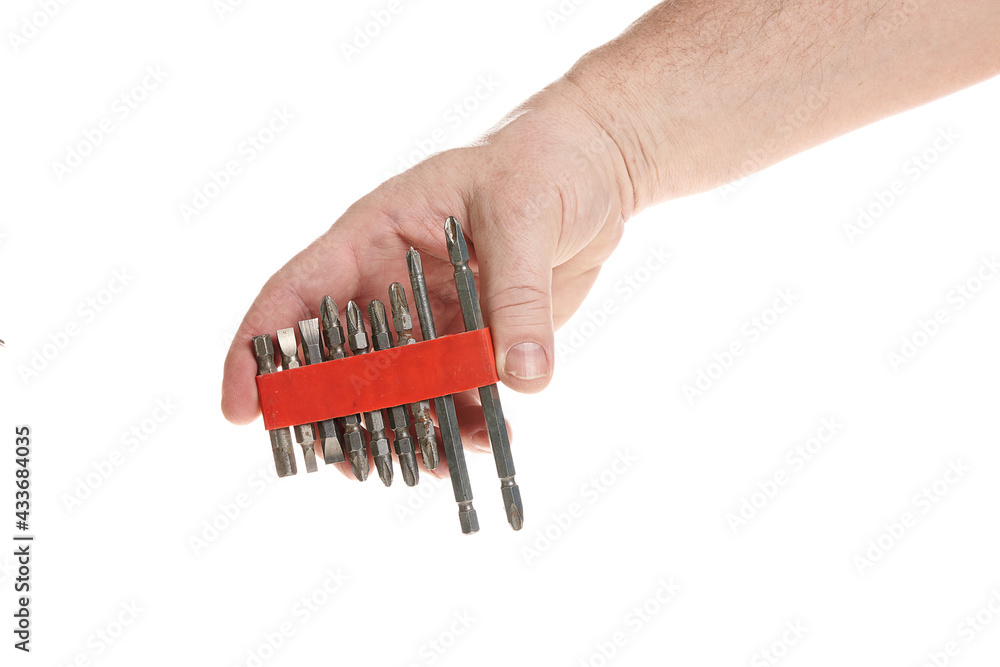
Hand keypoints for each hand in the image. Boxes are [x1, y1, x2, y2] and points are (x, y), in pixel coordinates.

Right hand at [221, 81, 635, 475]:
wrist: (595, 166)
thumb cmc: (545, 162)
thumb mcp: (525, 214)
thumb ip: (518, 295)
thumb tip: (520, 379)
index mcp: (376, 234)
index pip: (296, 294)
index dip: (258, 351)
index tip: (241, 411)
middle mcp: (392, 281)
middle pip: (341, 359)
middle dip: (336, 416)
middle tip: (346, 467)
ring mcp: (432, 313)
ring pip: (400, 387)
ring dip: (407, 432)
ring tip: (427, 470)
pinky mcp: (475, 336)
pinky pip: (458, 391)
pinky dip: (466, 422)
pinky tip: (486, 443)